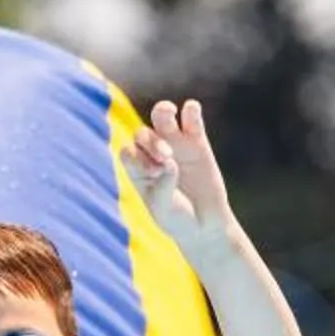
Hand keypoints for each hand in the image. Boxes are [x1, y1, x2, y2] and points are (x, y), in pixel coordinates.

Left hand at [121, 98, 233, 255]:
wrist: (206, 226)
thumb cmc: (179, 221)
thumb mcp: (165, 210)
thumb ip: (162, 187)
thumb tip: (169, 162)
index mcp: (138, 172)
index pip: (128, 152)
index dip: (137, 155)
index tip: (154, 172)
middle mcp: (153, 156)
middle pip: (142, 134)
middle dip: (152, 141)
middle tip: (167, 158)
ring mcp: (175, 146)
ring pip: (161, 118)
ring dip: (163, 112)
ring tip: (170, 115)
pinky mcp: (197, 142)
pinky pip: (191, 119)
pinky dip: (191, 110)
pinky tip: (191, 109)